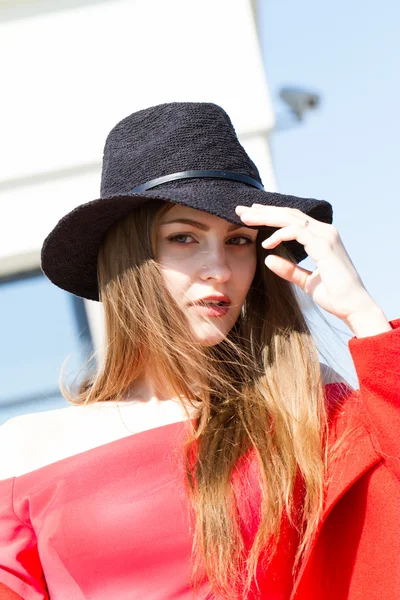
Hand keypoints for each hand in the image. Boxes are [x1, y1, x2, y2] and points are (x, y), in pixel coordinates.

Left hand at [235, 203, 379, 322]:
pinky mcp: (325, 245)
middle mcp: (325, 231)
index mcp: (322, 237)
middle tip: (240, 210)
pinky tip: (266, 243)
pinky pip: (297, 231)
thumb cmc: (334, 295)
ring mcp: (326, 236)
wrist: (354, 307)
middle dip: (263, 211)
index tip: (251, 215)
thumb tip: (267, 259)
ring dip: (266, 217)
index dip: (271, 214)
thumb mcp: (306, 281)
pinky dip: (279, 234)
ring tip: (246, 219)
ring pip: (291, 218)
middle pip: (289, 213)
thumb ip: (289, 270)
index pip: (293, 218)